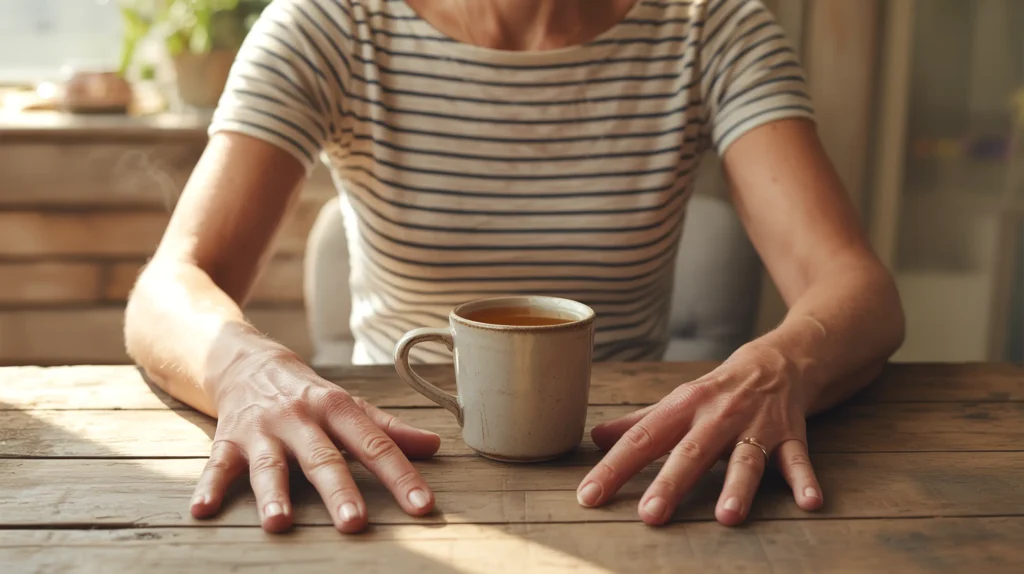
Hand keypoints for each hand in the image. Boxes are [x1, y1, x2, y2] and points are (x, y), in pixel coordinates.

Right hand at [189, 350, 440, 532]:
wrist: (245, 361)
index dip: (401, 475)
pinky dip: (208, 487)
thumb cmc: (306, 394)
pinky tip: (203, 510)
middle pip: (323, 457)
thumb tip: (435, 446)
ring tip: (279, 522)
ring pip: (270, 464)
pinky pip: (216, 464)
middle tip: (354, 522)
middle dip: (338, 489)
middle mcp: (300, 418)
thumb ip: (388, 429)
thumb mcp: (347, 405)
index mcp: (336, 408)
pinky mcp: (228, 439)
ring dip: (273, 493)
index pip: (374, 444)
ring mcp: (262, 430)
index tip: (422, 506)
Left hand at [576, 344, 823, 524]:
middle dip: (671, 483)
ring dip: (738, 486)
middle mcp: (718, 417)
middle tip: (650, 515)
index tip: (589, 496)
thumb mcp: (676, 402)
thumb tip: (595, 438)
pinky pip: (799, 460)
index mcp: (683, 408)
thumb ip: (637, 424)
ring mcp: (756, 427)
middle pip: (691, 452)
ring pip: (746, 459)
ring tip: (727, 516)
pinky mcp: (791, 437)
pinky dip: (805, 481)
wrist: (778, 361)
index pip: (642, 439)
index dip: (614, 467)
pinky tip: (810, 503)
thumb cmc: (717, 391)